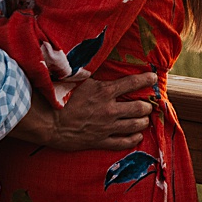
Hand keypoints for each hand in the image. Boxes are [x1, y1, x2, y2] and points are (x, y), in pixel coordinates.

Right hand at [12, 72, 157, 150]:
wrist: (48, 122)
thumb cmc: (61, 97)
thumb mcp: (79, 80)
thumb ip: (94, 74)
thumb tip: (99, 59)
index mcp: (104, 91)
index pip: (133, 82)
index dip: (147, 79)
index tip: (154, 77)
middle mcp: (109, 109)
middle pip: (140, 108)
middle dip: (147, 105)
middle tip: (147, 104)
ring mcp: (106, 127)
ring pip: (135, 125)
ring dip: (143, 121)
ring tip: (144, 118)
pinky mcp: (100, 141)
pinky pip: (123, 142)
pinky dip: (134, 138)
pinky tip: (137, 135)